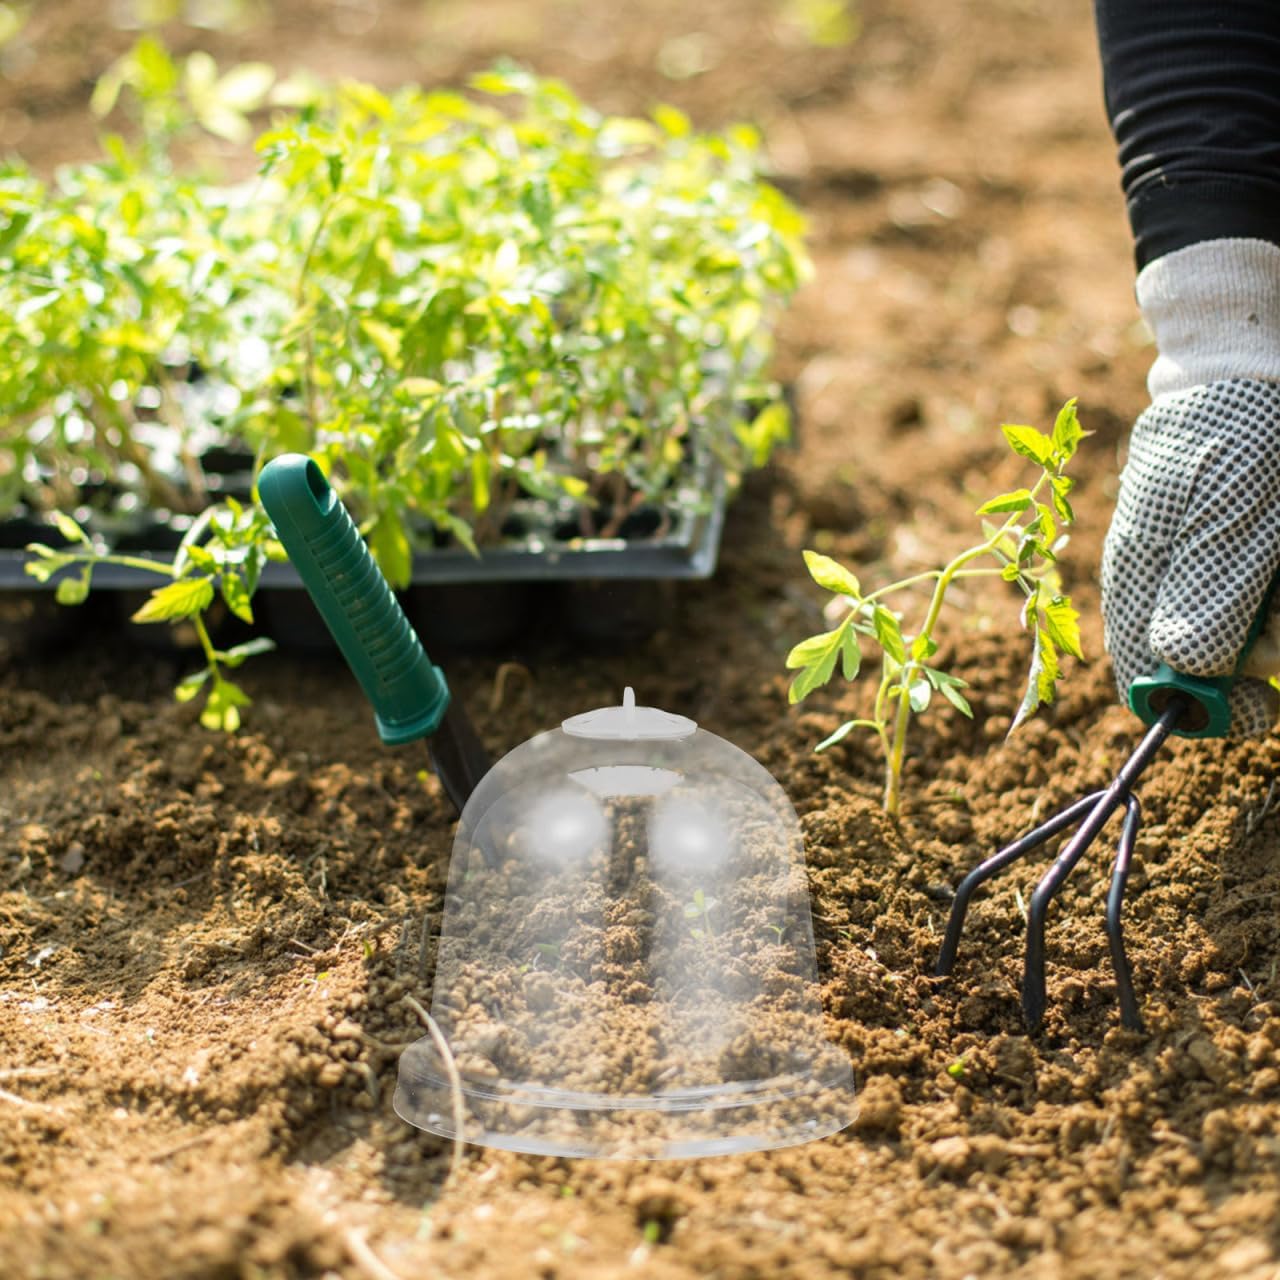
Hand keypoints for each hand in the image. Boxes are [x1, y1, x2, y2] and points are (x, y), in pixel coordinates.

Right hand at [1102, 378, 1279, 735]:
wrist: (1247, 367)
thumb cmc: (1234, 435)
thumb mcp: (1230, 515)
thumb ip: (1207, 591)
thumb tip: (1182, 670)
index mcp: (1141, 582)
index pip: (1150, 680)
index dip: (1207, 708)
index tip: (1266, 703)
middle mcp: (1162, 585)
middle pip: (1204, 666)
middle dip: (1259, 657)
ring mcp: (1195, 568)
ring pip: (1242, 636)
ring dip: (1276, 618)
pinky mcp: (1228, 554)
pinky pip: (1256, 603)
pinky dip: (1274, 592)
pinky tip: (1276, 553)